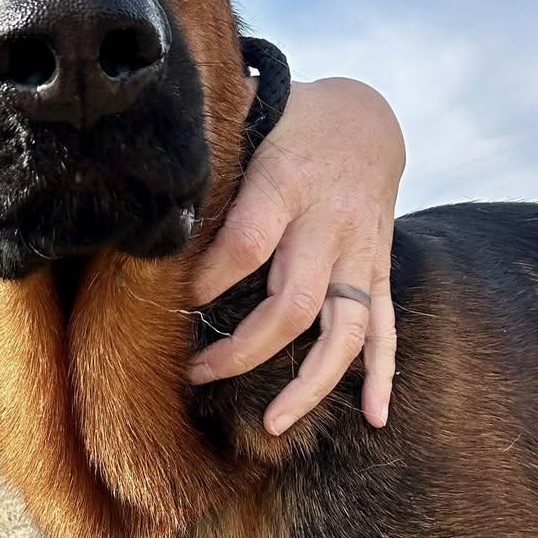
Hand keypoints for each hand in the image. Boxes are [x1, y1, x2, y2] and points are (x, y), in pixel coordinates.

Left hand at [190, 77, 403, 434]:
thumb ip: (211, 139)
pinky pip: (387, 326)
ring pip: (346, 329)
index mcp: (287, 184)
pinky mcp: (379, 269)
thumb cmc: (292, 119)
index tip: (170, 306)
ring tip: (274, 423)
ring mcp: (360, 253)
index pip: (245, 245)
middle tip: (197, 374)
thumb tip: (151, 148)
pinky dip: (383, 373)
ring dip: (312, 382)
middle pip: (293, 303)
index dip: (206, 281)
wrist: (368, 118)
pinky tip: (374, 416)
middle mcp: (328, 224)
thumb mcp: (254, 114)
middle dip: (243, 350)